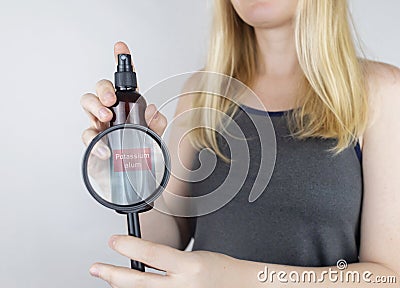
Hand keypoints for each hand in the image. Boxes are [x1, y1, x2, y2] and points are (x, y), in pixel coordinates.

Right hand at [80, 41, 167, 158]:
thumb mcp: (155, 139)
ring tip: (106, 117)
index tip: (121, 48)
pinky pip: (87, 135)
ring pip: (88, 104)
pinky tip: (105, 149)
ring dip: (95, 106)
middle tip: (111, 100)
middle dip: (103, 89)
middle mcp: (113, 114)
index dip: (122, 63)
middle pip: (101, 90)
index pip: (125, 83)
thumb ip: (157, 124)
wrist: (136, 181)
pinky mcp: (93, 143)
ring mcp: (101, 127)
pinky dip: (94, 140)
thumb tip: (153, 110)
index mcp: (129, 108)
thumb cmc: (144, 156)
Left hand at [89, 235, 242, 287]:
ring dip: (122, 285)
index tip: (114, 241)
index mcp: (189, 266)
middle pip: (138, 282)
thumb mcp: (193, 256)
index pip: (152, 254)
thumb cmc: (219, 270)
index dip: (128, 246)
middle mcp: (182, 287)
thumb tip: (140, 256)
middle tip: (95, 267)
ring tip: (109, 276)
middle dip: (111, 274)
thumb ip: (166, 258)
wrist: (237, 286)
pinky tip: (130, 287)